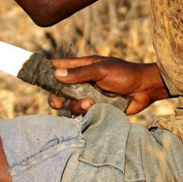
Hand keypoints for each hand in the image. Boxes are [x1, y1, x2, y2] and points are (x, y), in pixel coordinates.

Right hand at [49, 56, 169, 116]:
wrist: (145, 89)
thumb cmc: (125, 74)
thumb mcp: (101, 70)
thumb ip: (79, 73)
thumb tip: (56, 74)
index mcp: (82, 68)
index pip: (59, 67)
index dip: (47, 72)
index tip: (38, 79)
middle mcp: (82, 82)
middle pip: (59, 91)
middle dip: (56, 98)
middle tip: (58, 103)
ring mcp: (89, 96)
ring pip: (71, 105)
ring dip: (77, 105)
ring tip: (90, 103)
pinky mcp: (96, 108)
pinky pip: (83, 114)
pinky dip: (86, 112)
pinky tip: (96, 108)